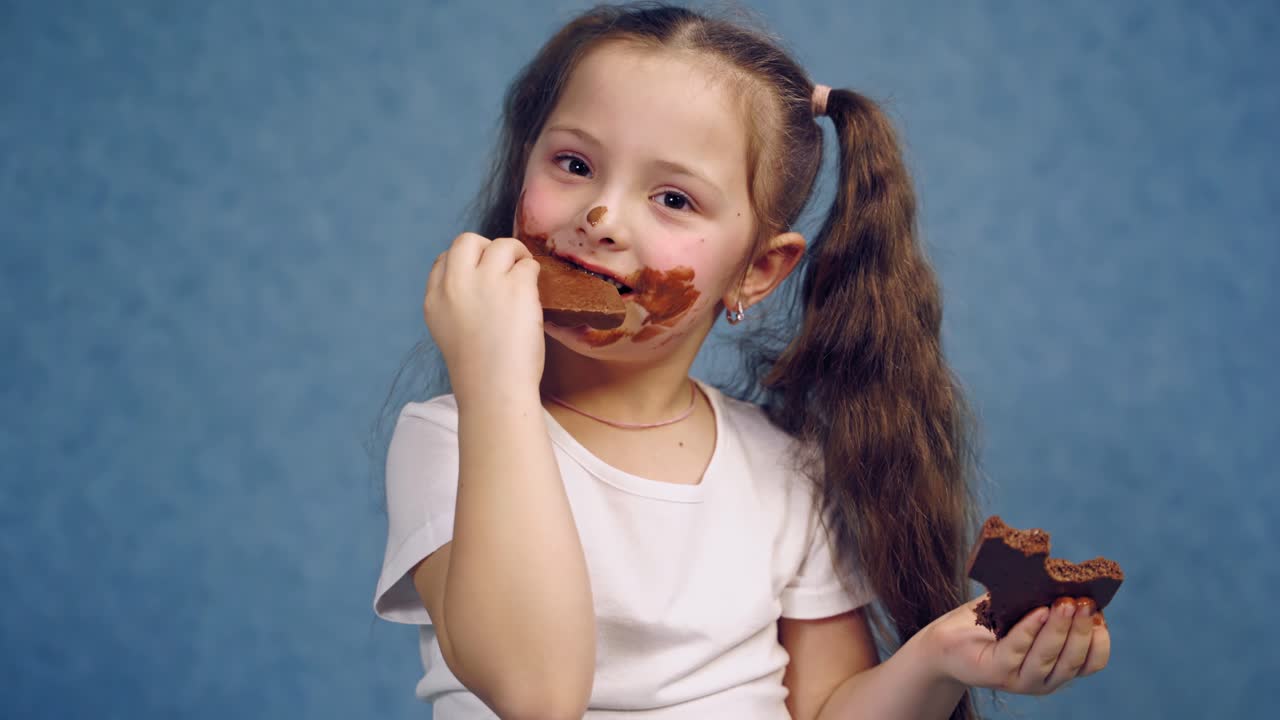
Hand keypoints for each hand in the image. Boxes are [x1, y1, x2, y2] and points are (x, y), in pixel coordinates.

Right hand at [424, 233, 543, 399]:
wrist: (494, 390)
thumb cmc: (478, 372)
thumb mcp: (449, 332)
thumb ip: (456, 303)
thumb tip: (480, 282)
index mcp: (435, 298)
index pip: (443, 261)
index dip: (466, 263)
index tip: (480, 276)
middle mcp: (456, 284)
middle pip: (467, 241)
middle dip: (487, 248)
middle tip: (504, 266)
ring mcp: (486, 282)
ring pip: (502, 246)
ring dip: (516, 256)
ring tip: (523, 277)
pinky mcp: (516, 287)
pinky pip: (528, 265)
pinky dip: (533, 274)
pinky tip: (533, 295)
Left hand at [925, 594, 1110, 694]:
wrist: (947, 640)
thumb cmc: (990, 624)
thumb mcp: (1025, 610)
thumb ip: (1048, 600)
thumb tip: (1070, 573)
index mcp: (1057, 667)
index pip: (1091, 663)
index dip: (1099, 641)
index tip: (1100, 615)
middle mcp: (1044, 679)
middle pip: (1073, 660)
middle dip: (1081, 629)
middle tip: (1084, 601)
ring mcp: (1020, 680)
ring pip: (1049, 658)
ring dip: (1060, 629)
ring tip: (1065, 603)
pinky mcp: (996, 672)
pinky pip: (1018, 650)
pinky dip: (1030, 629)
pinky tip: (1038, 611)